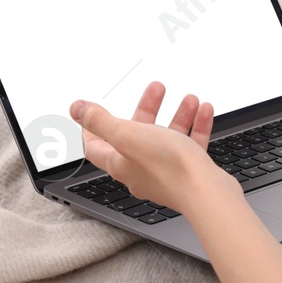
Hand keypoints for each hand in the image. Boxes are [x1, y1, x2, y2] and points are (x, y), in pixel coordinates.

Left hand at [71, 81, 238, 215]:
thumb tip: (76, 109)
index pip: (96, 147)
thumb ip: (101, 120)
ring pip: (168, 138)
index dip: (91, 129)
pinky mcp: (189, 173)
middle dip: (147, 109)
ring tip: (189, 99)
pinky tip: (204, 111)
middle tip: (156, 90)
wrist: (206, 193)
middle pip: (137, 135)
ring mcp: (166, 173)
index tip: (93, 113)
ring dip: (178, 115)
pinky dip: (196, 126)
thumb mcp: (127, 135)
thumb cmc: (168, 168)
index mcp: (121, 163)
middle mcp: (141, 170)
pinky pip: (191, 145)